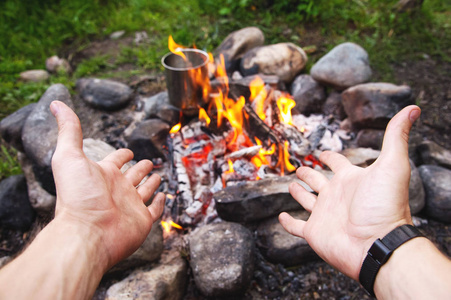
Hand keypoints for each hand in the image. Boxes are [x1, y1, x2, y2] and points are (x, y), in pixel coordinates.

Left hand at [50, 100, 164, 268]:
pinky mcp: (143, 221)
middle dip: (141, 167)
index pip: (115, 160)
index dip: (122, 154)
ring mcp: (131, 205)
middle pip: (133, 175)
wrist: (88, 232)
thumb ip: (68, 130)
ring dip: (152, 183)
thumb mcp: (69, 155)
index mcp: (103, 174)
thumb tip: (55, 102)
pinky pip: (155, 210)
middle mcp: (118, 189)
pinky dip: (160, 204)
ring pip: (145, 191)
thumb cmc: (78, 195)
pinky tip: (164, 196)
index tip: (128, 151)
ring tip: (158, 176)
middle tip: (148, 162)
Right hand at [279, 105, 420, 279]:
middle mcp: (336, 196)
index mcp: (351, 180)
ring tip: (291, 185)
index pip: (338, 163)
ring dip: (298, 193)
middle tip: (300, 167)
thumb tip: (413, 109)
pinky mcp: (313, 232)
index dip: (330, 156)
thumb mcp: (392, 164)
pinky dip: (287, 223)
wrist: (378, 244)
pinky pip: (296, 227)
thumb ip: (396, 136)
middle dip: (309, 172)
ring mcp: (324, 214)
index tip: (323, 152)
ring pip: (306, 201)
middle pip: (319, 180)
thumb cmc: (385, 205)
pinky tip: (282, 217)